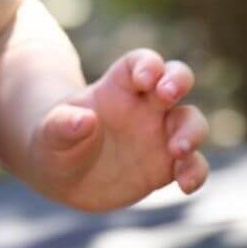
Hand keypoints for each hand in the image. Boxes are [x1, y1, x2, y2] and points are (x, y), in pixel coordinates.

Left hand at [27, 49, 209, 211]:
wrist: (63, 174)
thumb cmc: (55, 141)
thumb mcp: (50, 134)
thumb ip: (63, 125)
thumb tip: (85, 120)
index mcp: (117, 87)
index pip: (141, 62)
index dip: (148, 64)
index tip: (145, 78)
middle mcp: (144, 105)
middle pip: (176, 77)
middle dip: (178, 79)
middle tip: (168, 94)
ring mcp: (159, 134)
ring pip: (191, 120)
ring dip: (192, 130)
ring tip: (177, 150)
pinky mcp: (166, 166)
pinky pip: (193, 164)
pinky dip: (196, 172)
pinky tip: (185, 185)